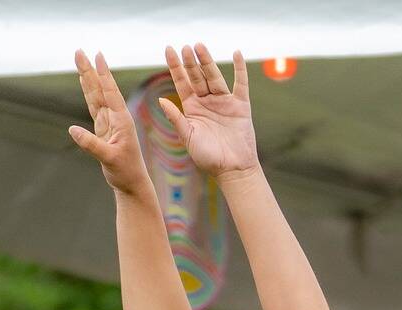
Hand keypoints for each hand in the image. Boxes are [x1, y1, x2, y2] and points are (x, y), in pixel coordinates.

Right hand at [68, 48, 150, 194]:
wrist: (132, 184)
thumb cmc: (126, 172)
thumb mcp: (109, 158)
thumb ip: (91, 144)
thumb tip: (71, 130)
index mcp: (122, 120)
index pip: (111, 92)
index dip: (103, 74)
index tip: (98, 55)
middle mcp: (116, 117)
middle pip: (100, 89)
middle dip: (89, 70)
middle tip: (79, 51)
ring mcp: (109, 122)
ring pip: (96, 95)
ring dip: (87, 78)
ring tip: (79, 60)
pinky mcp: (103, 129)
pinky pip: (94, 107)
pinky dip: (88, 93)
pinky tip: (83, 81)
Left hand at [160, 44, 257, 179]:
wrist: (233, 170)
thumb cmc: (208, 158)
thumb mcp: (188, 137)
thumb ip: (176, 118)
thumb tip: (161, 100)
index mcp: (192, 109)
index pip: (182, 82)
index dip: (175, 66)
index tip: (169, 49)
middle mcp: (207, 102)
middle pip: (197, 77)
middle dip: (191, 62)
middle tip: (185, 47)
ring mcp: (224, 102)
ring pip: (214, 76)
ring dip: (207, 61)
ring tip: (200, 46)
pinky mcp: (240, 105)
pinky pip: (240, 83)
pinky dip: (240, 68)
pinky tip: (236, 53)